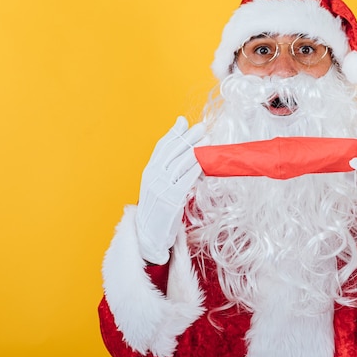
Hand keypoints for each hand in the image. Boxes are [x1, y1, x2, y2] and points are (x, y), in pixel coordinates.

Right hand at [136, 116, 208, 263]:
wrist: (149, 235)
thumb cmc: (159, 210)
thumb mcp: (160, 186)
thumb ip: (169, 170)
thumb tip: (186, 153)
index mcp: (149, 171)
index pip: (162, 146)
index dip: (174, 133)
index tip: (184, 121)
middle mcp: (153, 176)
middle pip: (173, 151)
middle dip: (188, 137)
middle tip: (201, 127)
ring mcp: (160, 187)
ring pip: (180, 163)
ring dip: (195, 150)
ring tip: (207, 140)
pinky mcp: (170, 199)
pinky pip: (184, 180)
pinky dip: (194, 169)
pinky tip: (203, 162)